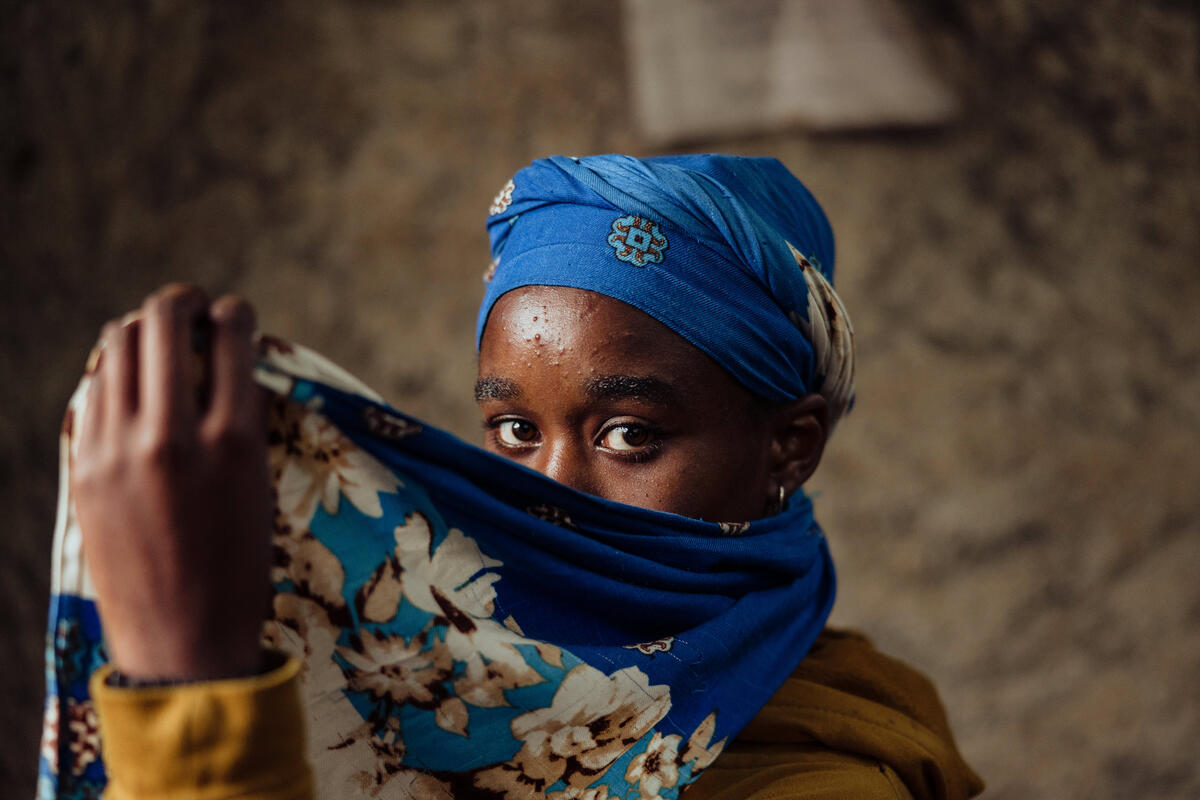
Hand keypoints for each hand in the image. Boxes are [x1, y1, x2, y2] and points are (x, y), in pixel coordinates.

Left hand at [73, 284, 271, 680]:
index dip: (234, 312)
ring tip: (158, 342)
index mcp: (234, 440)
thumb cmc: (239, 565)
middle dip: (181, 302)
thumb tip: (219, 364)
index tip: (235, 315)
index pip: (230, 336)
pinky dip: (114, 372)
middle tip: (193, 309)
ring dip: (142, 331)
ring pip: (116, 346)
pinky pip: (94, 390)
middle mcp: (171, 434)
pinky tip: (130, 384)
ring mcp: (117, 449)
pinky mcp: (83, 467)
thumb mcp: (256, 484)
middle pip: (161, 323)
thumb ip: (237, 419)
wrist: (183, 640)